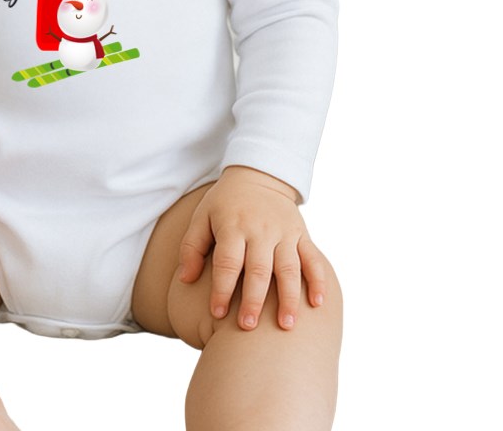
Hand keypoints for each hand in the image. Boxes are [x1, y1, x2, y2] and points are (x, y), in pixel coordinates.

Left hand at [178, 166, 328, 330]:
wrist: (258, 175)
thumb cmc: (225, 203)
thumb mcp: (202, 217)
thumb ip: (192, 247)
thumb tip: (185, 279)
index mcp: (233, 226)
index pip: (228, 262)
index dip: (222, 289)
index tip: (217, 313)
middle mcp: (260, 230)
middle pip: (259, 269)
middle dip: (254, 300)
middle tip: (248, 327)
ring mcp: (284, 232)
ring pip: (289, 268)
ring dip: (288, 298)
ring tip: (285, 326)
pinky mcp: (301, 234)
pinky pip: (312, 258)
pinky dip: (318, 280)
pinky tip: (318, 303)